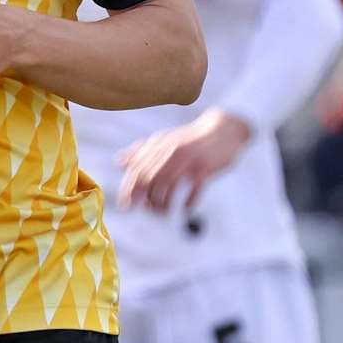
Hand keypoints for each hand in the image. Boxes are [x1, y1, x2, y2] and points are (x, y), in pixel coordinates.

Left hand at [117, 108, 251, 211]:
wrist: (224, 129)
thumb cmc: (191, 139)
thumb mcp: (165, 141)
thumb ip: (142, 151)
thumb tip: (118, 162)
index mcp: (158, 145)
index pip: (137, 169)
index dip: (129, 189)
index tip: (125, 206)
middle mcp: (170, 150)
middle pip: (150, 179)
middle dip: (145, 200)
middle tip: (149, 212)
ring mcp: (189, 159)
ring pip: (168, 186)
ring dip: (163, 204)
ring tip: (164, 212)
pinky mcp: (206, 168)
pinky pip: (193, 189)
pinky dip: (187, 202)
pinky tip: (185, 209)